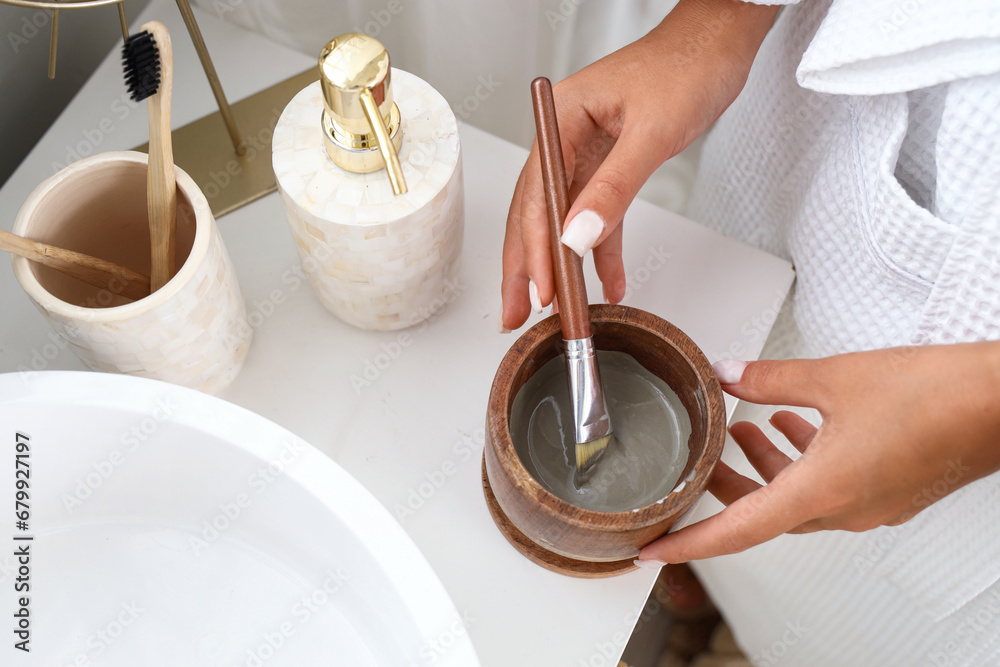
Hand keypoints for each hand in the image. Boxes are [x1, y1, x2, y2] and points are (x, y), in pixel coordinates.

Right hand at [499, 0, 779, 330]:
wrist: (717, 45)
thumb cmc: (686, 68)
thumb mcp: (651, 133)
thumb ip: (614, 188)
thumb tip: (578, 236)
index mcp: (560, 120)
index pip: (536, 197)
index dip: (535, 249)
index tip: (539, 290)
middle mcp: (564, 138)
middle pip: (535, 213)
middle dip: (526, 268)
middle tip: (514, 314)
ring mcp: (585, 153)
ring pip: (562, 221)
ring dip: (559, 266)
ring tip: (552, 310)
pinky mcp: (609, 165)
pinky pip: (598, 216)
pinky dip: (602, 251)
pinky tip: (608, 282)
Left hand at [636, 341, 999, 564]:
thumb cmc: (937, 395)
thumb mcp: (834, 377)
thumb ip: (771, 379)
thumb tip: (730, 374)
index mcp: (822, 492)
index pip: (737, 530)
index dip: (689, 543)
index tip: (654, 549)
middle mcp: (844, 509)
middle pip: (764, 512)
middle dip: (726, 487)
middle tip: (701, 462)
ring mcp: (869, 505)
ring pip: (796, 497)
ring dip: (765, 468)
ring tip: (745, 432)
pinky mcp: (888, 490)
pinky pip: (827, 486)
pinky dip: (801, 462)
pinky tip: (795, 426)